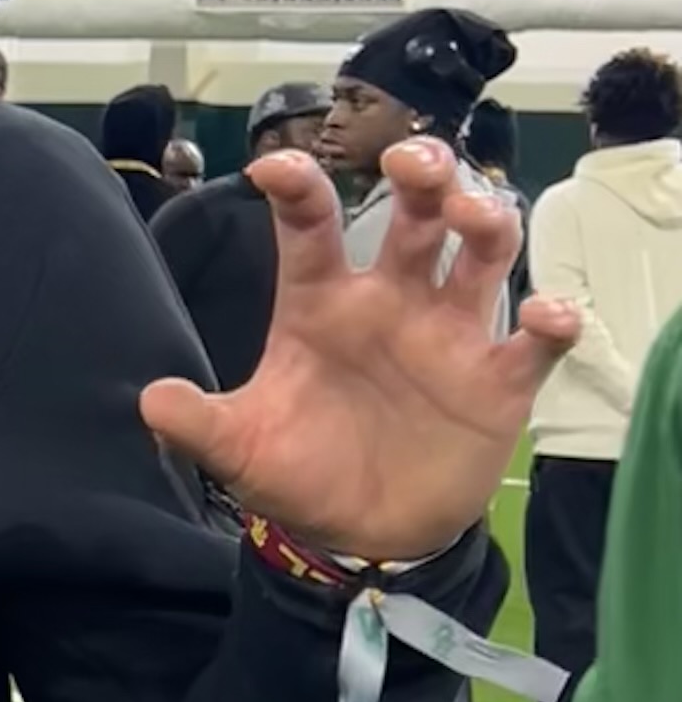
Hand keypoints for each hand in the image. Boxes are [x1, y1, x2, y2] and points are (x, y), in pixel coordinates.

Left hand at [139, 138, 578, 565]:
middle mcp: (390, 299)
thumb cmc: (301, 471)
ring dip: (485, 220)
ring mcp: (448, 333)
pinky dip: (550, 322)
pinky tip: (545, 318)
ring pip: (482, 249)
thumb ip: (199, 424)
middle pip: (416, 211)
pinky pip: (535, 341)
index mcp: (321, 301)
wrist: (363, 536)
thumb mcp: (241, 451)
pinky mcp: (498, 380)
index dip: (298, 186)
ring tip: (471, 218)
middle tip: (411, 165)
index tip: (275, 169)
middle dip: (421, 173)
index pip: (312, 225)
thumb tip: (152, 401)